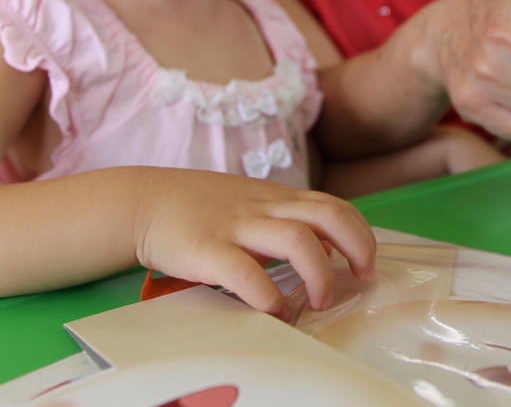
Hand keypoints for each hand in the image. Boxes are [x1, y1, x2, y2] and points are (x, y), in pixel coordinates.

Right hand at [132, 169, 374, 319]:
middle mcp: (264, 207)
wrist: (145, 200)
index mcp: (278, 197)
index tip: (366, 263)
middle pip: (328, 216)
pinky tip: (275, 312)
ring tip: (319, 300)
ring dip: (319, 274)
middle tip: (359, 278)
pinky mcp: (208, 249)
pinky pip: (247, 273)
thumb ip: (288, 219)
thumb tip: (330, 248)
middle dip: (357, 247)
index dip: (360, 234)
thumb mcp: (252, 203)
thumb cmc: (202, 207)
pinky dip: (268, 297)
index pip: (334, 206)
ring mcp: (237, 226)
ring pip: (297, 240)